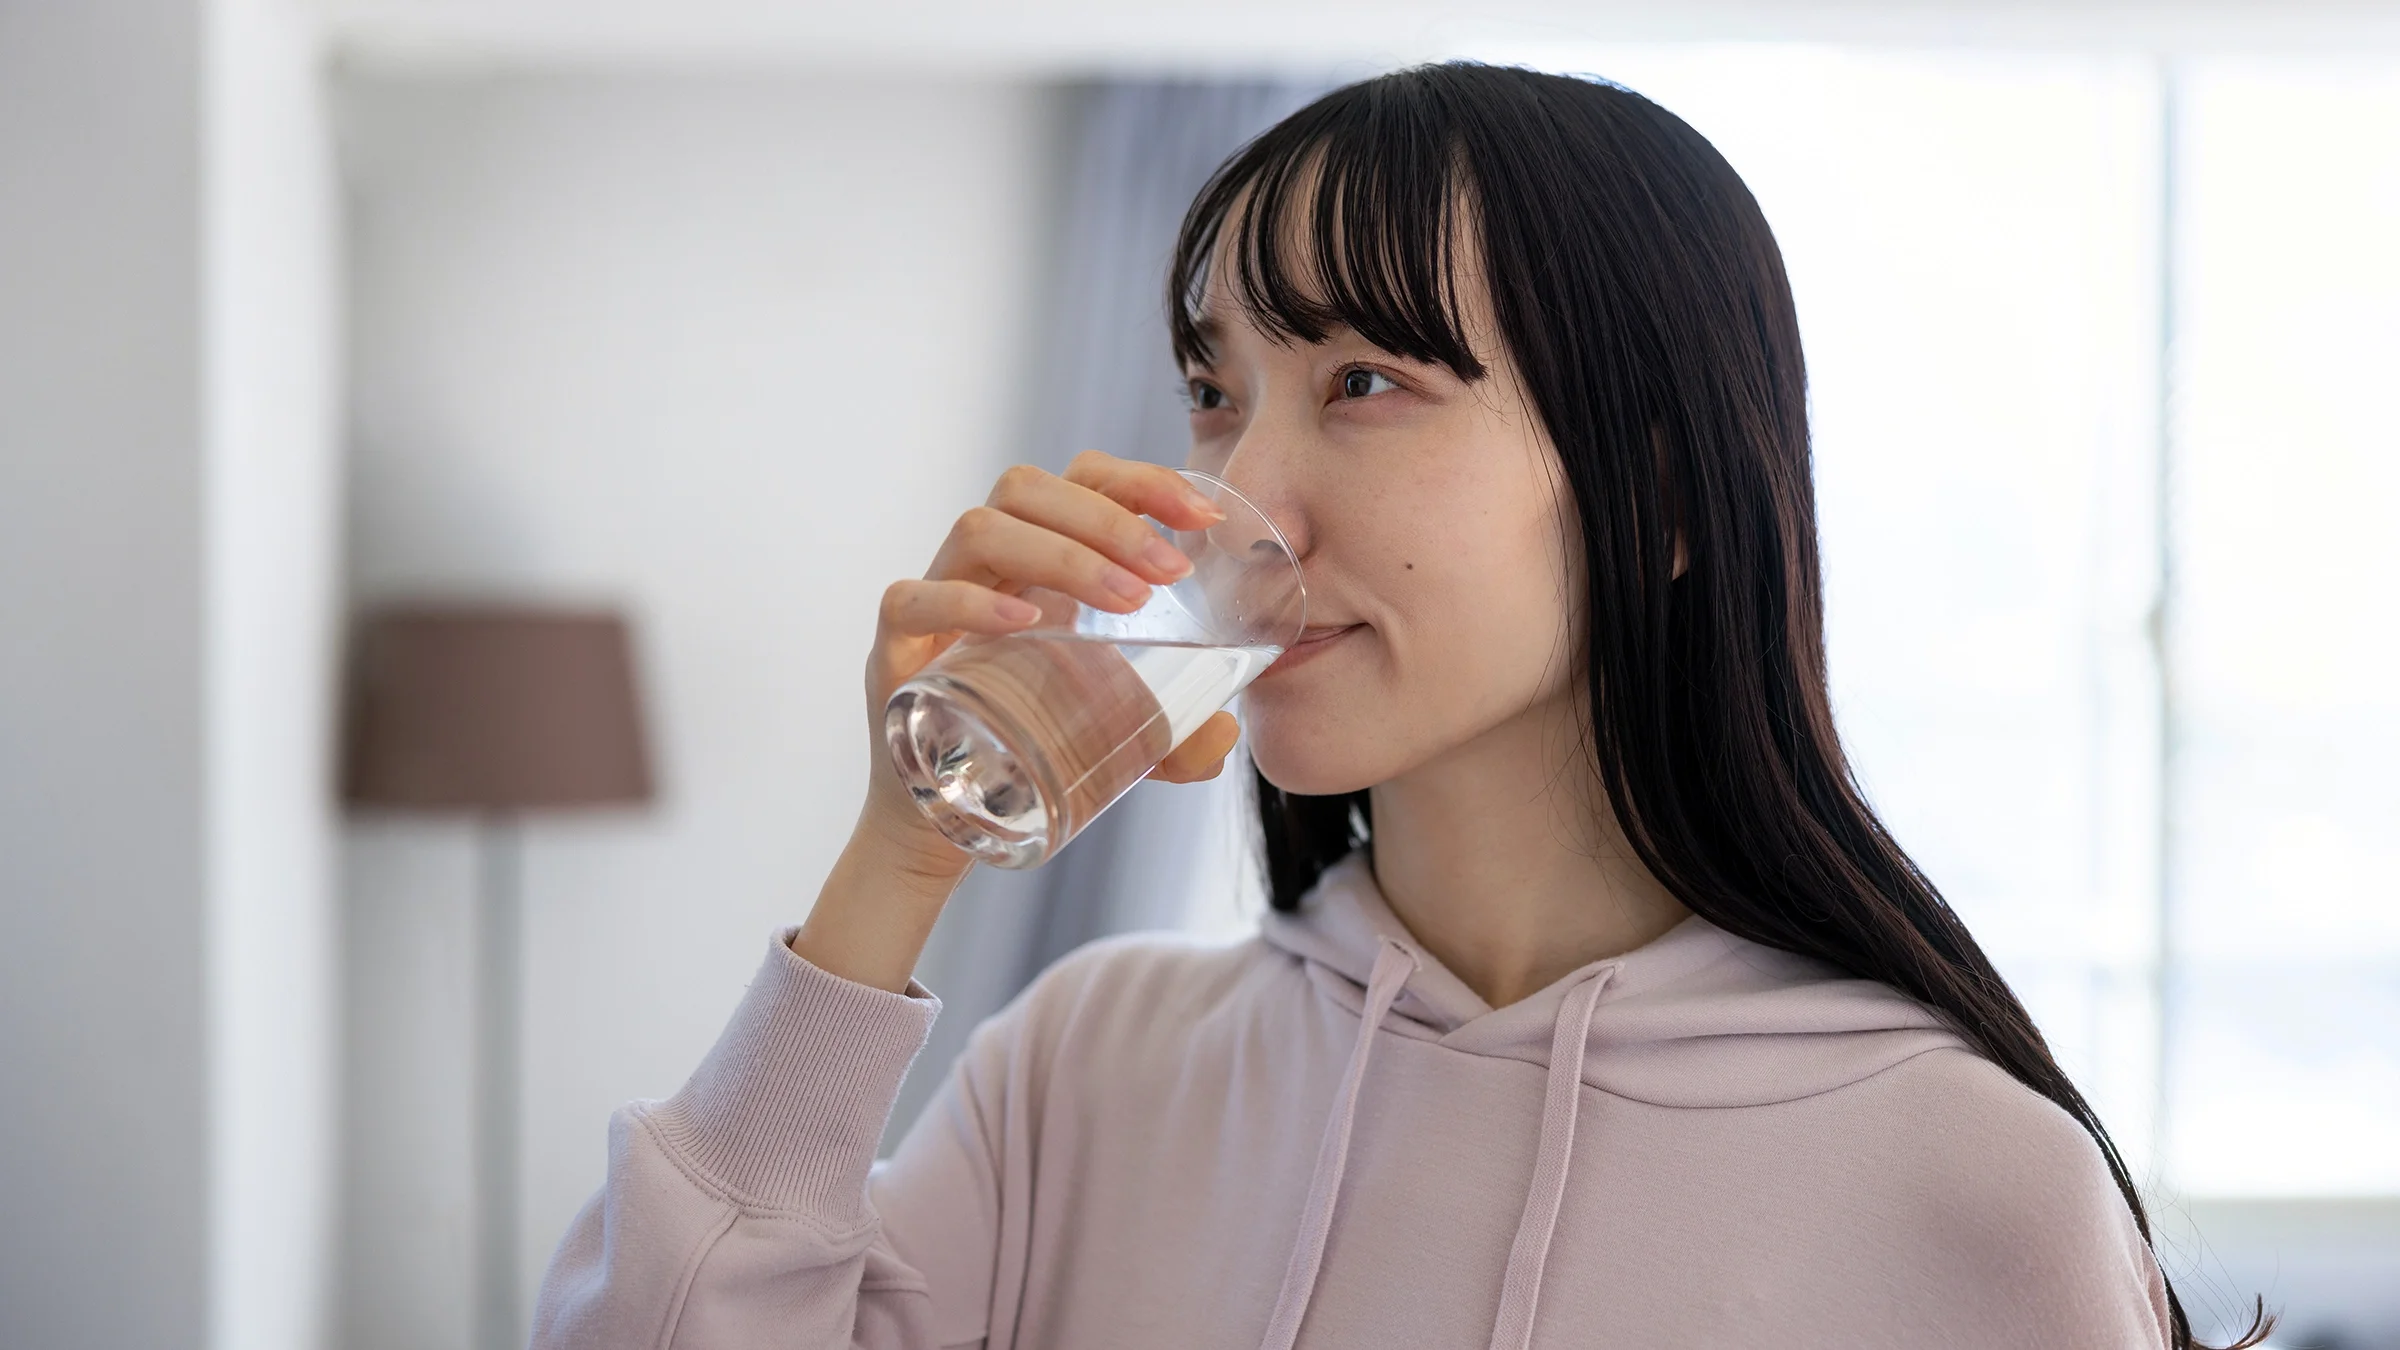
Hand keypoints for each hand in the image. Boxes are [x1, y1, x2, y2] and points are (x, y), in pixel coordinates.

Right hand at [807, 455, 1245, 991]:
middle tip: (1169, 573)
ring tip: (1127, 603)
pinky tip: (1024, 624)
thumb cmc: (1025, 749)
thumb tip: (1226, 734)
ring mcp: (933, 602)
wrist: (941, 824)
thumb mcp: (1113, 735)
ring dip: (1063, 554)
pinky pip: (915, 599)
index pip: (1080, 480)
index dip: (1139, 479)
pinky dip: (969, 601)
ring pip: (982, 527)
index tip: (1202, 519)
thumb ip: (1173, 733)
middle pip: (1029, 488)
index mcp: (1037, 562)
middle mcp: (982, 567)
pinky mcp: (894, 653)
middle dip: (1109, 517)